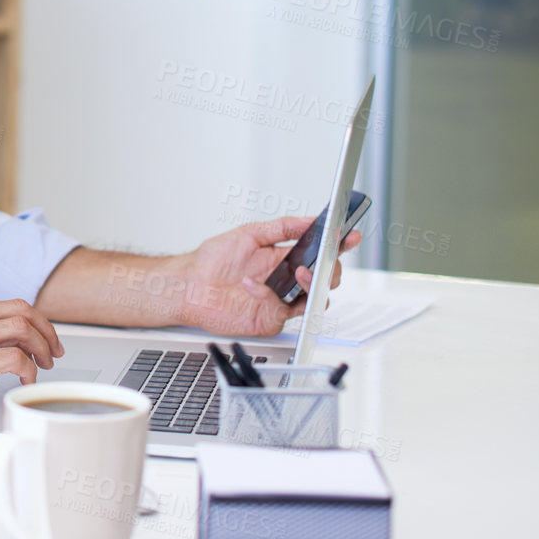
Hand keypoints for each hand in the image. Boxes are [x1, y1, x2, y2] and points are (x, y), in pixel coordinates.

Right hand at [0, 297, 63, 414]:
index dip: (33, 321)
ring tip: (43, 367)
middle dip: (47, 331)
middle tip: (53, 352)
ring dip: (43, 348)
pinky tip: (24, 382)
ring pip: (23, 328)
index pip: (7, 305)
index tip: (41, 338)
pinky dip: (28, 369)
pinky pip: (12, 358)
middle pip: (23, 310)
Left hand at [170, 217, 360, 337]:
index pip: (319, 252)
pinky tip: (252, 285)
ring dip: (312, 285)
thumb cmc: (212, 261)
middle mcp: (286, 280)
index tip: (350, 236)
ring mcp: (281, 300)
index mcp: (284, 258)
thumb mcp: (249, 233)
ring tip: (300, 273)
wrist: (188, 285)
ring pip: (315, 298)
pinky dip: (270, 296)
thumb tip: (309, 220)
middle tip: (326, 260)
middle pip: (326, 277)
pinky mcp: (271, 318)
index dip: (338, 245)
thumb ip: (282, 227)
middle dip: (331, 268)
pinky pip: (286, 310)